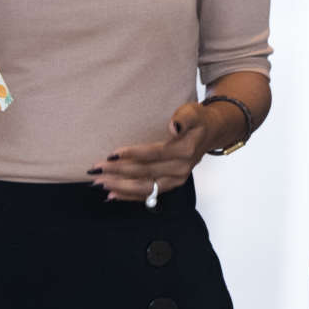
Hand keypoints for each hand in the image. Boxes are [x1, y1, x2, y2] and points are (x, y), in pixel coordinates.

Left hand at [87, 102, 228, 201]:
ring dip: (121, 187)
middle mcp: (181, 168)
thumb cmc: (198, 119)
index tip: (112, 154)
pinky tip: (112, 196)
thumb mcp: (193, 111)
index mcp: (185, 150)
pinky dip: (129, 197)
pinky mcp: (172, 185)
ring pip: (145, 188)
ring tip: (100, 183)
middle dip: (119, 172)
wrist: (212, 132)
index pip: (154, 154)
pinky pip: (149, 195)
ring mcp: (176, 179)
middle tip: (97, 169)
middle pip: (145, 172)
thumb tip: (173, 127)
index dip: (132, 154)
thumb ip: (183, 118)